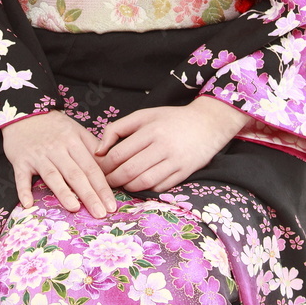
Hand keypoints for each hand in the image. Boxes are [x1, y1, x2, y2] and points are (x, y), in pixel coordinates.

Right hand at [1, 110, 117, 217]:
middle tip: (101, 214)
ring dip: (63, 192)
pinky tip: (28, 204)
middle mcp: (57, 149)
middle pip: (75, 174)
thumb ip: (93, 146)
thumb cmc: (54, 126)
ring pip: (53, 175)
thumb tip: (109, 164)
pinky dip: (24, 190)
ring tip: (75, 208)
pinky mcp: (20, 160)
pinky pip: (22, 177)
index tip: (112, 205)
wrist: (25, 113)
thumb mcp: (76, 130)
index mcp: (73, 141)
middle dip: (89, 195)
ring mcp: (38, 155)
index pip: (91, 167)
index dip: (102, 187)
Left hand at [94, 99, 253, 193]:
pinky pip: (160, 187)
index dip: (105, 166)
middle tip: (106, 182)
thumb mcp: (143, 115)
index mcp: (150, 130)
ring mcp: (175, 161)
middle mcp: (162, 146)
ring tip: (121, 185)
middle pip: (129, 170)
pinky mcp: (184, 173)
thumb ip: (118, 129)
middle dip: (113, 180)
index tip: (99, 169)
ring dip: (128, 187)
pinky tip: (139, 185)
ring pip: (143, 182)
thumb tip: (98, 151)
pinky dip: (146, 189)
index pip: (119, 154)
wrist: (207, 124)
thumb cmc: (171, 119)